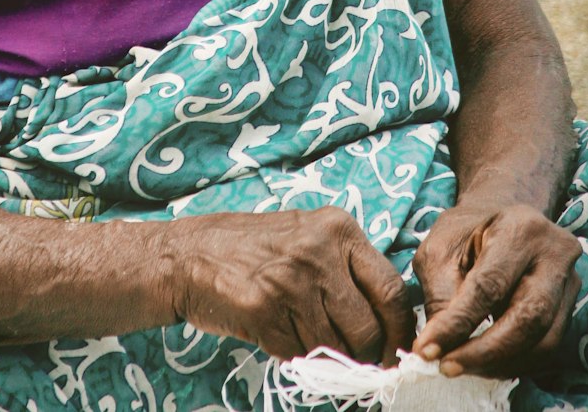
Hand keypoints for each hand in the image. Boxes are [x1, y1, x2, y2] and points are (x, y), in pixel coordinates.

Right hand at [165, 207, 413, 363]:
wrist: (189, 254)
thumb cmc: (255, 248)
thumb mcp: (308, 237)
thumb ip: (347, 270)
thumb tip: (389, 325)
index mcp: (338, 227)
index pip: (391, 290)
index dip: (399, 330)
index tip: (394, 350)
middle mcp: (318, 250)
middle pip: (367, 328)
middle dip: (364, 354)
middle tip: (354, 360)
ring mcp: (290, 280)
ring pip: (334, 346)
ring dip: (324, 354)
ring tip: (300, 331)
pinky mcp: (263, 309)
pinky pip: (298, 353)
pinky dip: (292, 353)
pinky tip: (276, 330)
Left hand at [412, 200, 581, 376]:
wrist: (500, 215)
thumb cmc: (464, 232)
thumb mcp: (440, 251)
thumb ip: (440, 296)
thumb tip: (436, 350)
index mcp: (520, 228)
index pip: (490, 285)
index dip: (458, 324)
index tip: (427, 350)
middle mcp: (555, 253)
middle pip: (529, 318)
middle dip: (485, 352)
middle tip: (448, 367)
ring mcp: (570, 281)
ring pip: (544, 341)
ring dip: (500, 364)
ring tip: (463, 366)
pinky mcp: (570, 306)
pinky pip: (548, 348)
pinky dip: (514, 362)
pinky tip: (485, 361)